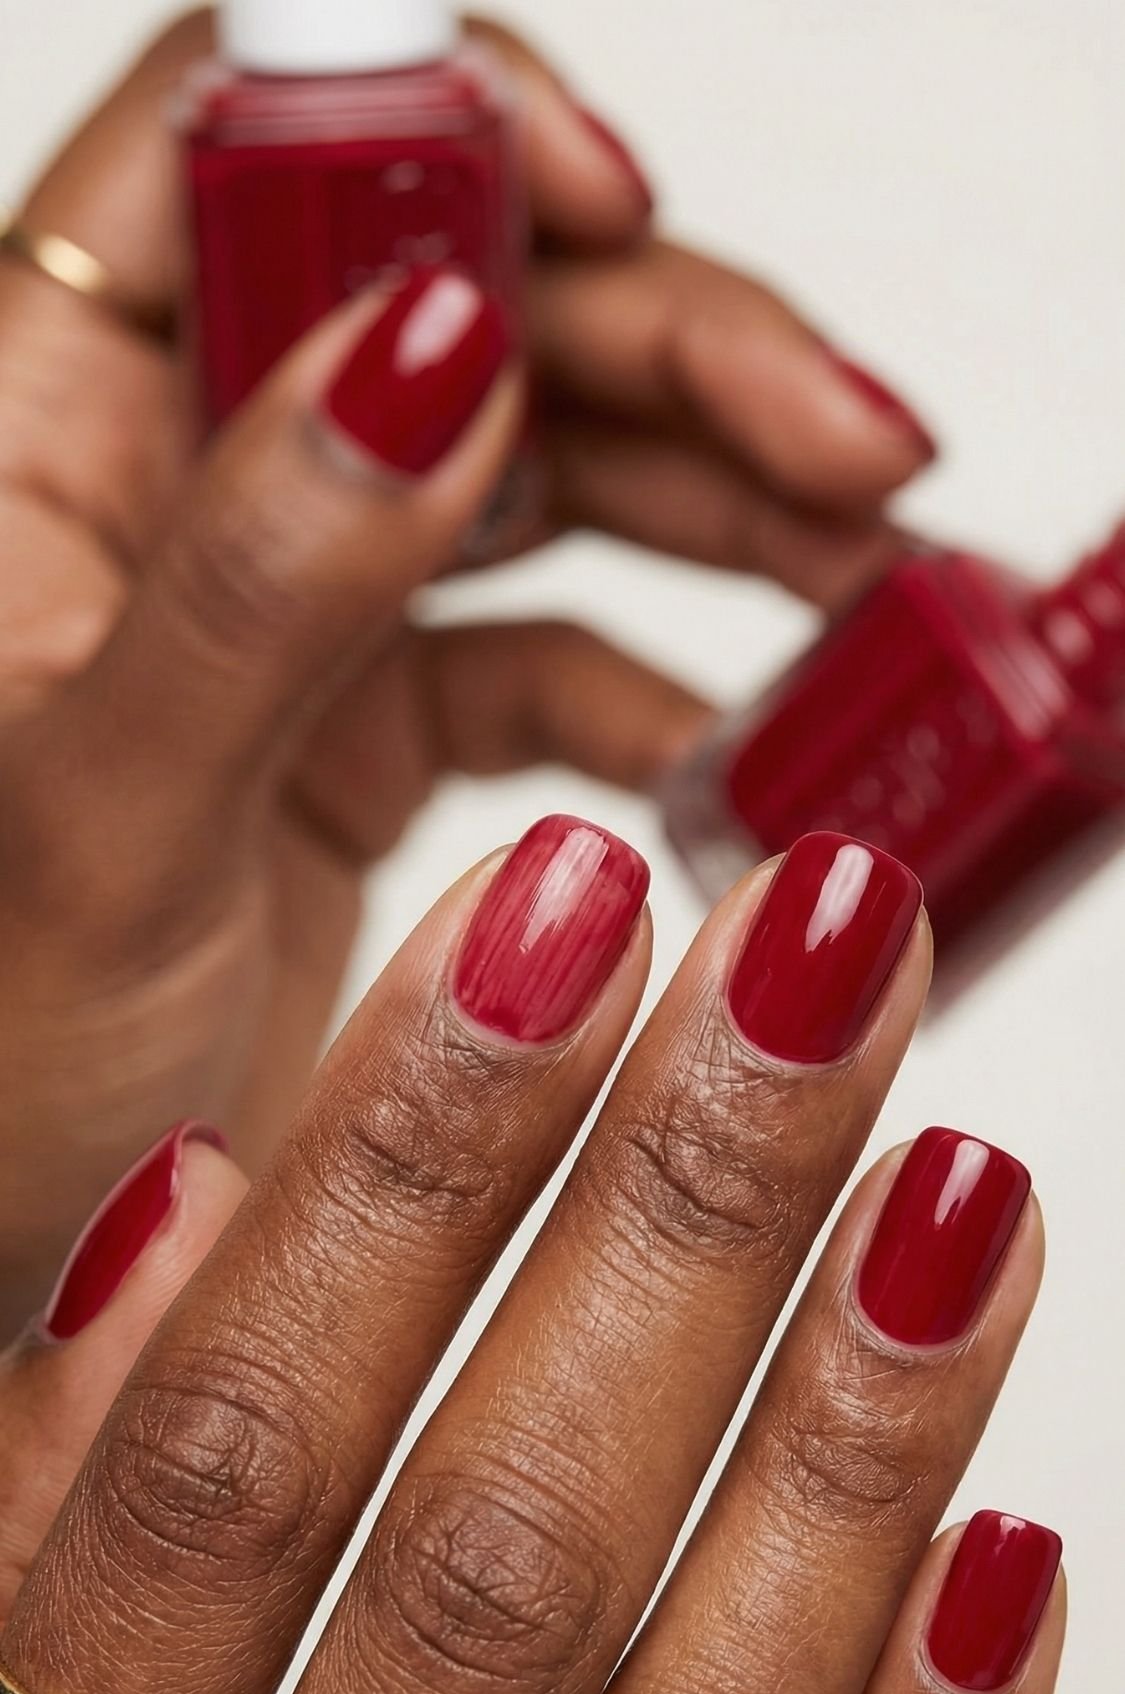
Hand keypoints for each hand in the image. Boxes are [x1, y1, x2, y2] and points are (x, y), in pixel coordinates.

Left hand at [0, 11, 934, 1323]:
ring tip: (870, 570)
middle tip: (850, 442)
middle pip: (455, 301)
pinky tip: (738, 756)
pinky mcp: (373, 717)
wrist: (22, 1230)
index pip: (237, 156)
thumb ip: (256, 582)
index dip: (441, 132)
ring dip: (720, 503)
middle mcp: (181, 477)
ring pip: (534, 464)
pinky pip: (549, 652)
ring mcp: (293, 594)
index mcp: (43, 425)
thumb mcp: (98, 816)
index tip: (616, 208)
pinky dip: (662, 691)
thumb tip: (432, 348)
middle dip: (671, 347)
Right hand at [0, 822, 1060, 1693]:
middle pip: (484, 1563)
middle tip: (813, 957)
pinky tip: (1008, 1541)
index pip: (225, 1460)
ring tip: (957, 1175)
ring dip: (840, 1448)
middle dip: (669, 1221)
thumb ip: (61, 1497)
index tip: (559, 917)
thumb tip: (197, 1199)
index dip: (397, 1169)